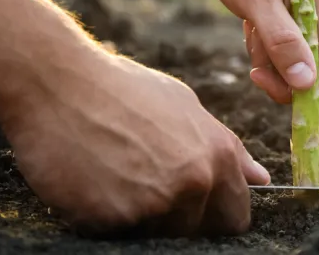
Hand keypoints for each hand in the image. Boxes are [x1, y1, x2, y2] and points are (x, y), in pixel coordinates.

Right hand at [2, 51, 269, 237]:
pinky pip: (117, 233)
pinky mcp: (114, 219)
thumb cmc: (122, 89)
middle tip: (146, 187)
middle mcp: (194, 182)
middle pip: (197, 231)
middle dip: (178, 219)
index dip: (215, 215)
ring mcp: (155, 203)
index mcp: (217, 155)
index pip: (235, 217)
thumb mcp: (184, 106)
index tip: (195, 206)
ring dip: (139, 217)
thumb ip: (227, 148)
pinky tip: (93, 181)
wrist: (58, 83)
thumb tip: (260, 179)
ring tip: (116, 175)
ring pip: (158, 234)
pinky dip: (105, 216)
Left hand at [204, 0, 318, 103]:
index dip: (293, 88)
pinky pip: (292, 47)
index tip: (257, 73)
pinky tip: (255, 22)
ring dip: (269, 55)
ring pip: (300, 63)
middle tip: (251, 44)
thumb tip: (306, 84)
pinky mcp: (309, 14)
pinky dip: (269, 43)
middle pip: (313, 76)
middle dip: (277, 70)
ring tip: (251, 25)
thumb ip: (282, 42)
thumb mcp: (255, 2)